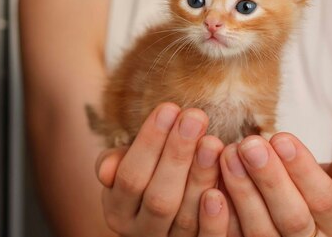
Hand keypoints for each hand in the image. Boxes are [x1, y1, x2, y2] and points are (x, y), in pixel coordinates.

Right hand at [96, 103, 229, 235]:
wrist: (175, 202)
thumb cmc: (151, 173)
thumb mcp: (128, 165)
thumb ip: (117, 162)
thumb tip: (108, 168)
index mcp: (118, 211)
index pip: (130, 177)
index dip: (149, 142)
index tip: (169, 107)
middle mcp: (141, 234)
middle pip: (159, 198)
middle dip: (177, 154)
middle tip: (195, 116)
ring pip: (185, 218)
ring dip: (200, 177)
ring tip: (213, 141)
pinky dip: (216, 217)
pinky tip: (224, 186)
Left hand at [220, 133, 331, 236]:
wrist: (281, 221)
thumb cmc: (303, 192)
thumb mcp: (325, 184)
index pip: (325, 200)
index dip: (304, 170)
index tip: (281, 137)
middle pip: (293, 219)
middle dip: (270, 179)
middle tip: (249, 144)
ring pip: (260, 233)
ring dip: (243, 193)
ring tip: (228, 154)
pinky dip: (220, 220)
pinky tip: (210, 190)